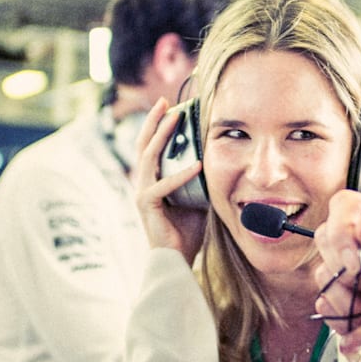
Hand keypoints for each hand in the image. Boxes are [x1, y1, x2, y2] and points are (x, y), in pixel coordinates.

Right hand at [133, 98, 207, 260]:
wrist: (176, 259)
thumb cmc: (185, 231)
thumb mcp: (197, 199)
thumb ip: (200, 180)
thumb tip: (218, 160)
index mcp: (151, 181)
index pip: (150, 148)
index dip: (157, 127)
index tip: (170, 108)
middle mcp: (142, 184)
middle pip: (144, 145)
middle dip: (154, 122)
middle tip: (165, 102)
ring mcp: (142, 193)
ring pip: (149, 158)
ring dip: (161, 136)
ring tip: (175, 119)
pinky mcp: (147, 205)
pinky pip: (164, 185)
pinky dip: (181, 174)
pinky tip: (198, 164)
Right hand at [313, 192, 360, 361]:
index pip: (352, 207)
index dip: (343, 230)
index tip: (352, 263)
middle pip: (330, 239)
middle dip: (345, 274)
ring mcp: (360, 277)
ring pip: (325, 277)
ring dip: (347, 307)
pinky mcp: (349, 303)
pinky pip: (326, 307)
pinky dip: (345, 327)